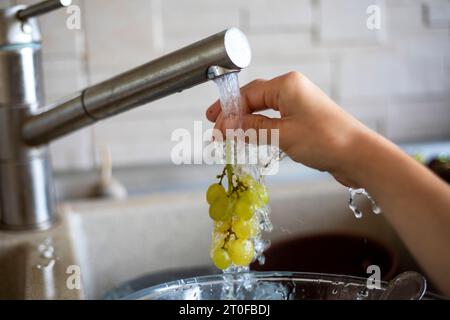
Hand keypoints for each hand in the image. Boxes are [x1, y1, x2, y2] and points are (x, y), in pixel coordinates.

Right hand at [206, 72, 372, 186]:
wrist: (359, 156)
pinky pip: (276, 121)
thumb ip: (250, 129)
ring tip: (230, 136)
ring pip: (264, 111)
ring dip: (247, 123)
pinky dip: (261, 129)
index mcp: (287, 85)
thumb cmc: (324, 140)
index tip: (213, 125)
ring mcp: (300, 104)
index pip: (248, 93)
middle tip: (216, 130)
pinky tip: (252, 138)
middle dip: (234, 115)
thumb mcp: (282, 135)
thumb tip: (223, 127)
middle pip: (255, 99)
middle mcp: (293, 90)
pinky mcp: (304, 119)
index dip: (227, 109)